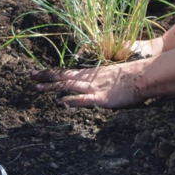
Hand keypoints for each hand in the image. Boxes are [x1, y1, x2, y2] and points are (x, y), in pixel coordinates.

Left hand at [32, 37, 162, 107]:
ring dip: (52, 88)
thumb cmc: (131, 77)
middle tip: (30, 77)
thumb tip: (91, 84)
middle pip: (64, 76)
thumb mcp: (112, 75)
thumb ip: (99, 79)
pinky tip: (60, 102)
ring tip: (37, 90)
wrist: (144, 77)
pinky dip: (71, 100)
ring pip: (69, 86)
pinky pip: (84, 99)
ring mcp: (95, 88)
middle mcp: (90, 78)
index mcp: (92, 73)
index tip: (38, 73)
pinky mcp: (102, 98)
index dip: (52, 73)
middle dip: (46, 77)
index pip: (67, 72)